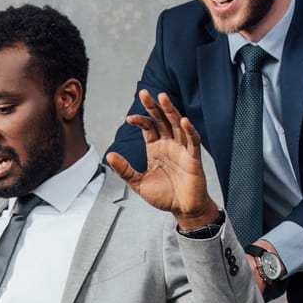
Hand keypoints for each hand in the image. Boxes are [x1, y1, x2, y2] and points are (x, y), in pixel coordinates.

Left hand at [107, 89, 220, 229]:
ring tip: (163, 98)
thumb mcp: (138, 183)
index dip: (140, 120)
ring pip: (177, 125)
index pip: (148, 127)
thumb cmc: (163, 196)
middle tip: (145, 93)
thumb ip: (124, 169)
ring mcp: (182, 149)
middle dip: (154, 106)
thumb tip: (109, 155)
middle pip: (162, 120)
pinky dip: (189, 130)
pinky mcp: (194, 158)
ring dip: (171, 111)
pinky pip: (193, 141)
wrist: (183, 209)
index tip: (129, 118)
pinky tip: (184, 120)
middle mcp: (169, 145)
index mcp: (155, 148)